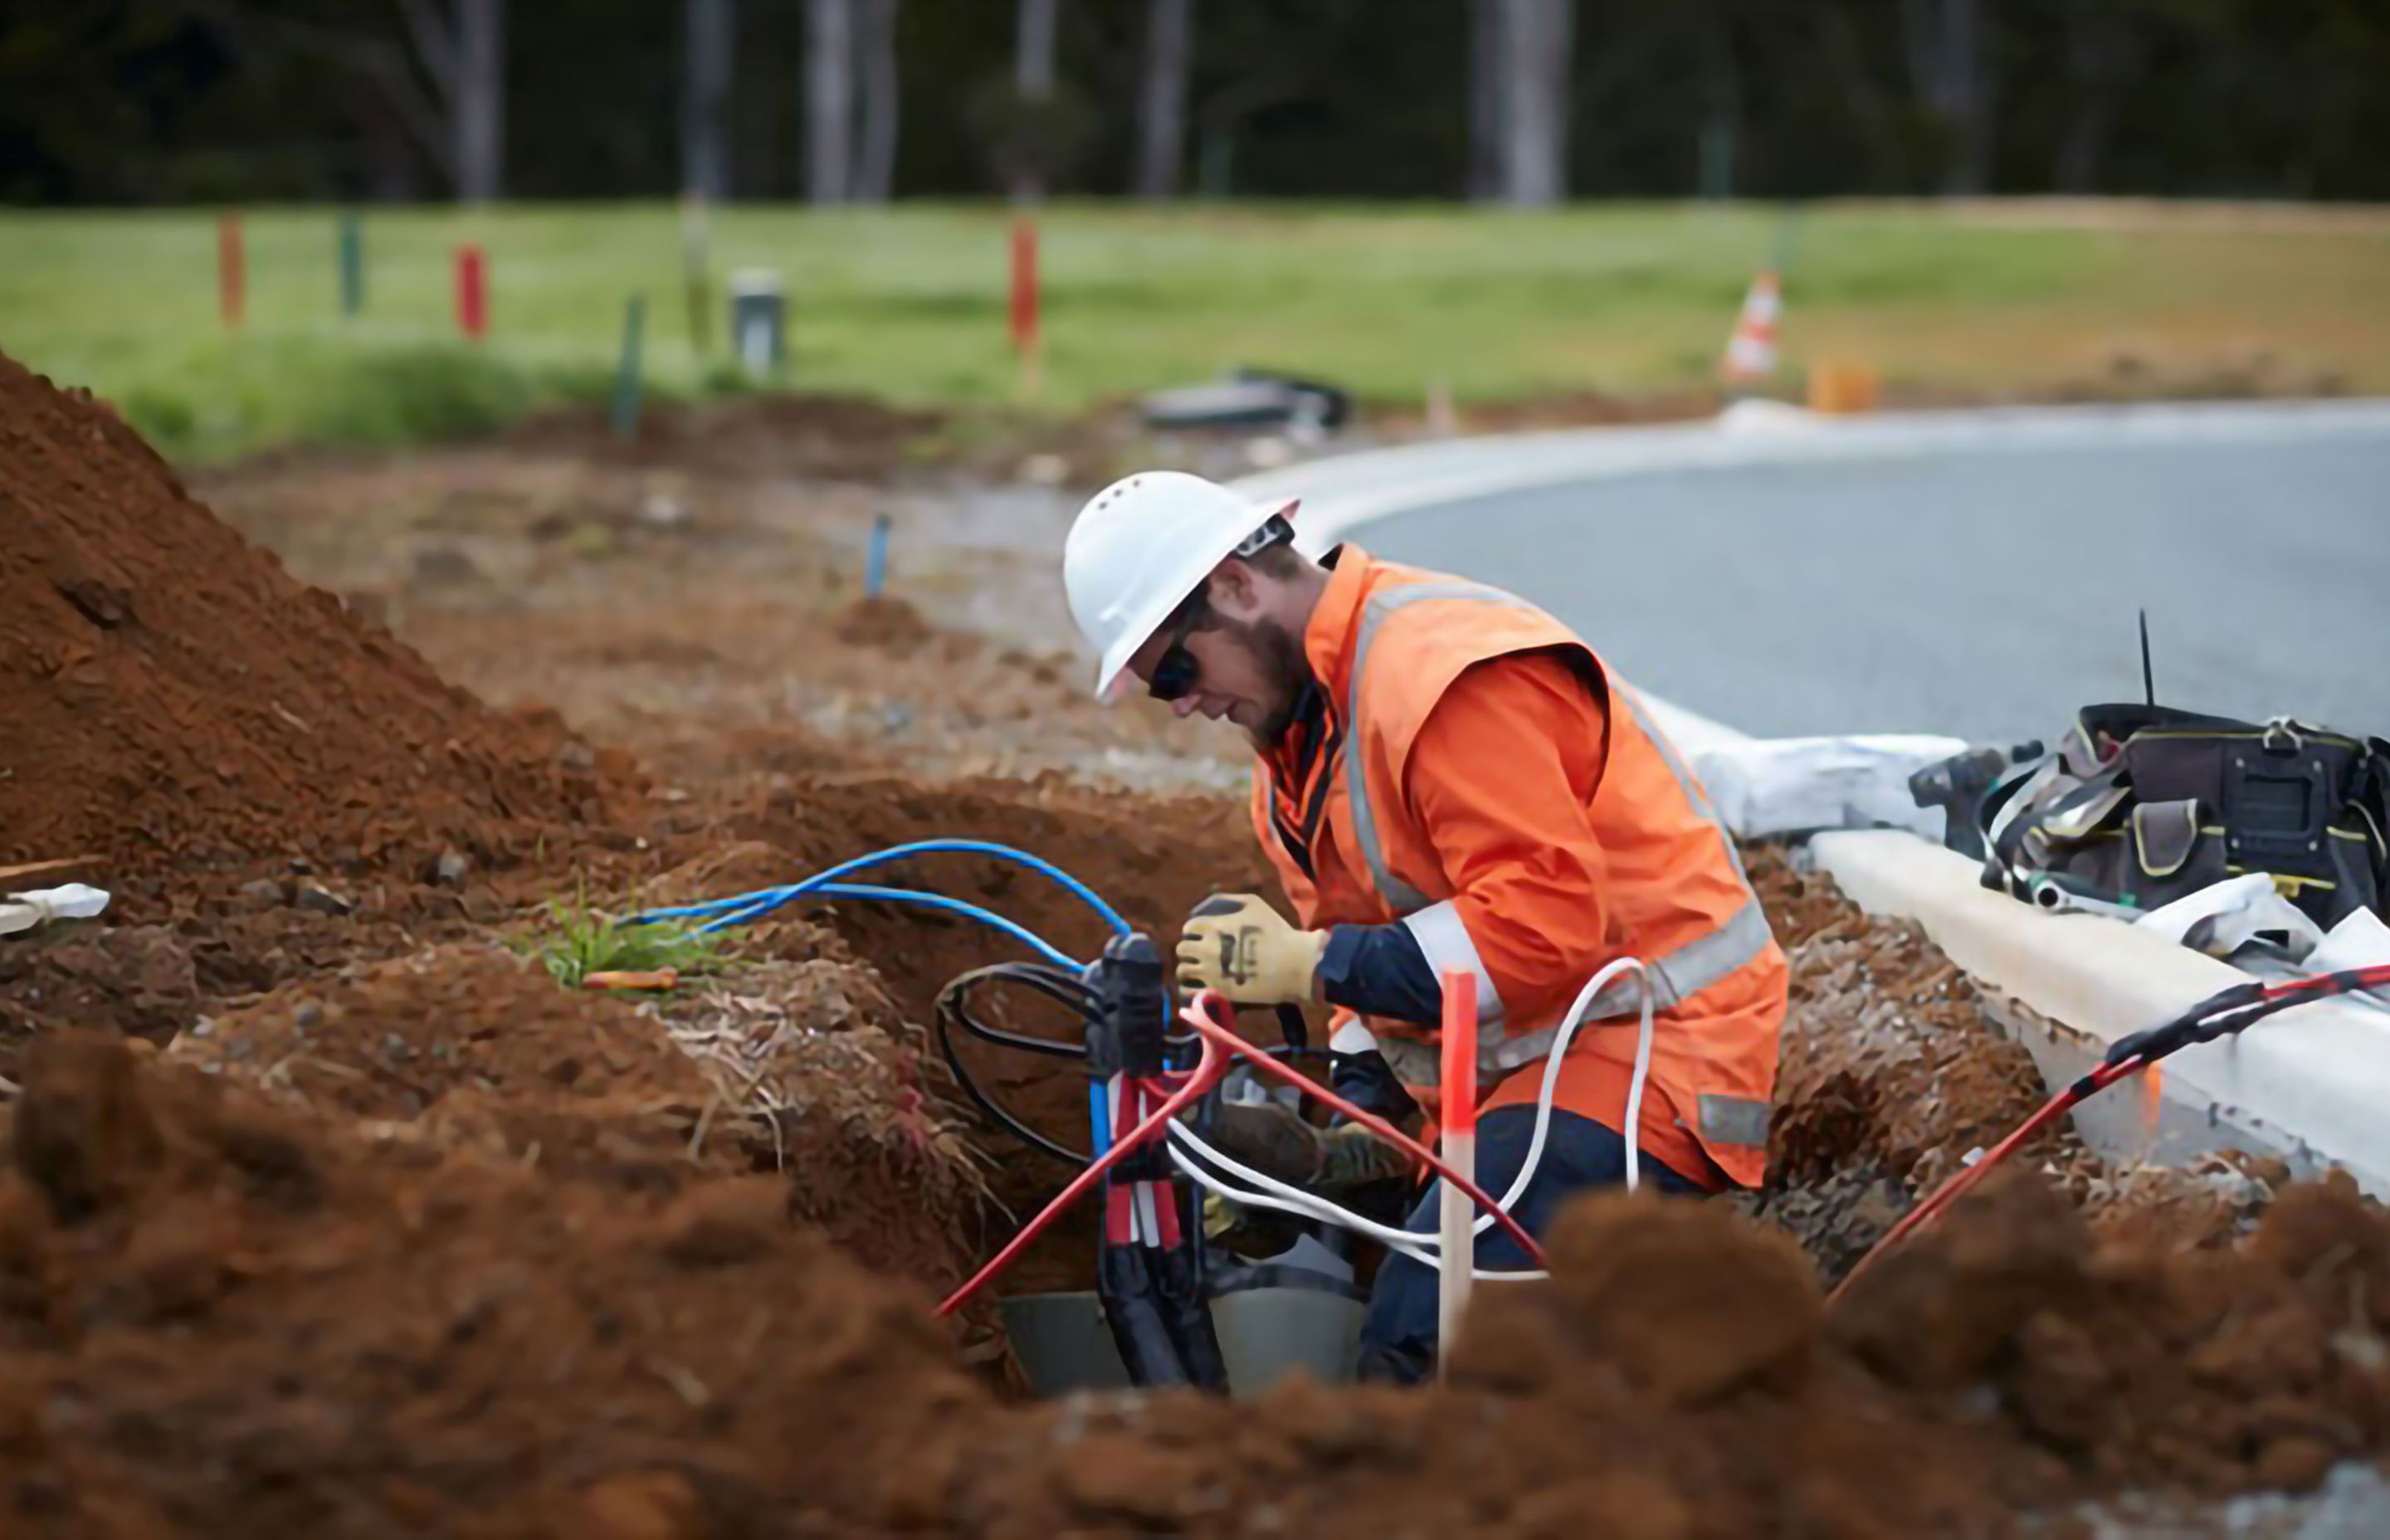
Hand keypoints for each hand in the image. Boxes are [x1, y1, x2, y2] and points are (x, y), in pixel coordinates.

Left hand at [1176, 893, 1326, 1005]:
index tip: (1202, 936)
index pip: (1188, 928)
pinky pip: (1190, 992)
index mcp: (1214, 926)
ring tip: (1199, 971)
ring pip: (1183, 971)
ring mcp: (1212, 972)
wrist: (1295, 964)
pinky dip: (1189, 989)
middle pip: (1182, 949)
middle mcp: (1207, 948)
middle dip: (1189, 950)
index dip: (1194, 931)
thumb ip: (1227, 899)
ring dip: (1188, 968)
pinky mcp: (1219, 992)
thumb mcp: (1254, 904)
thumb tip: (1206, 904)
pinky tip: (1199, 987)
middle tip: (1200, 954)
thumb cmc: (1277, 932)